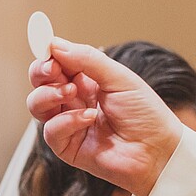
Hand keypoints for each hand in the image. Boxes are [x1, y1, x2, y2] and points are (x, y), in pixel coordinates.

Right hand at [28, 41, 186, 195]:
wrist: (158, 150)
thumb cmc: (145, 114)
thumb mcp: (119, 78)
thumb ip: (87, 59)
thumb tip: (55, 44)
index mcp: (86, 81)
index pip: (56, 63)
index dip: (47, 55)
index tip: (47, 49)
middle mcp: (74, 101)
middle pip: (40, 83)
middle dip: (41, 72)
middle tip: (54, 70)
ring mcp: (69, 124)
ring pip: (37, 105)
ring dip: (49, 95)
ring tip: (71, 92)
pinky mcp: (68, 147)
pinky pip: (51, 131)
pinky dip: (66, 121)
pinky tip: (88, 118)